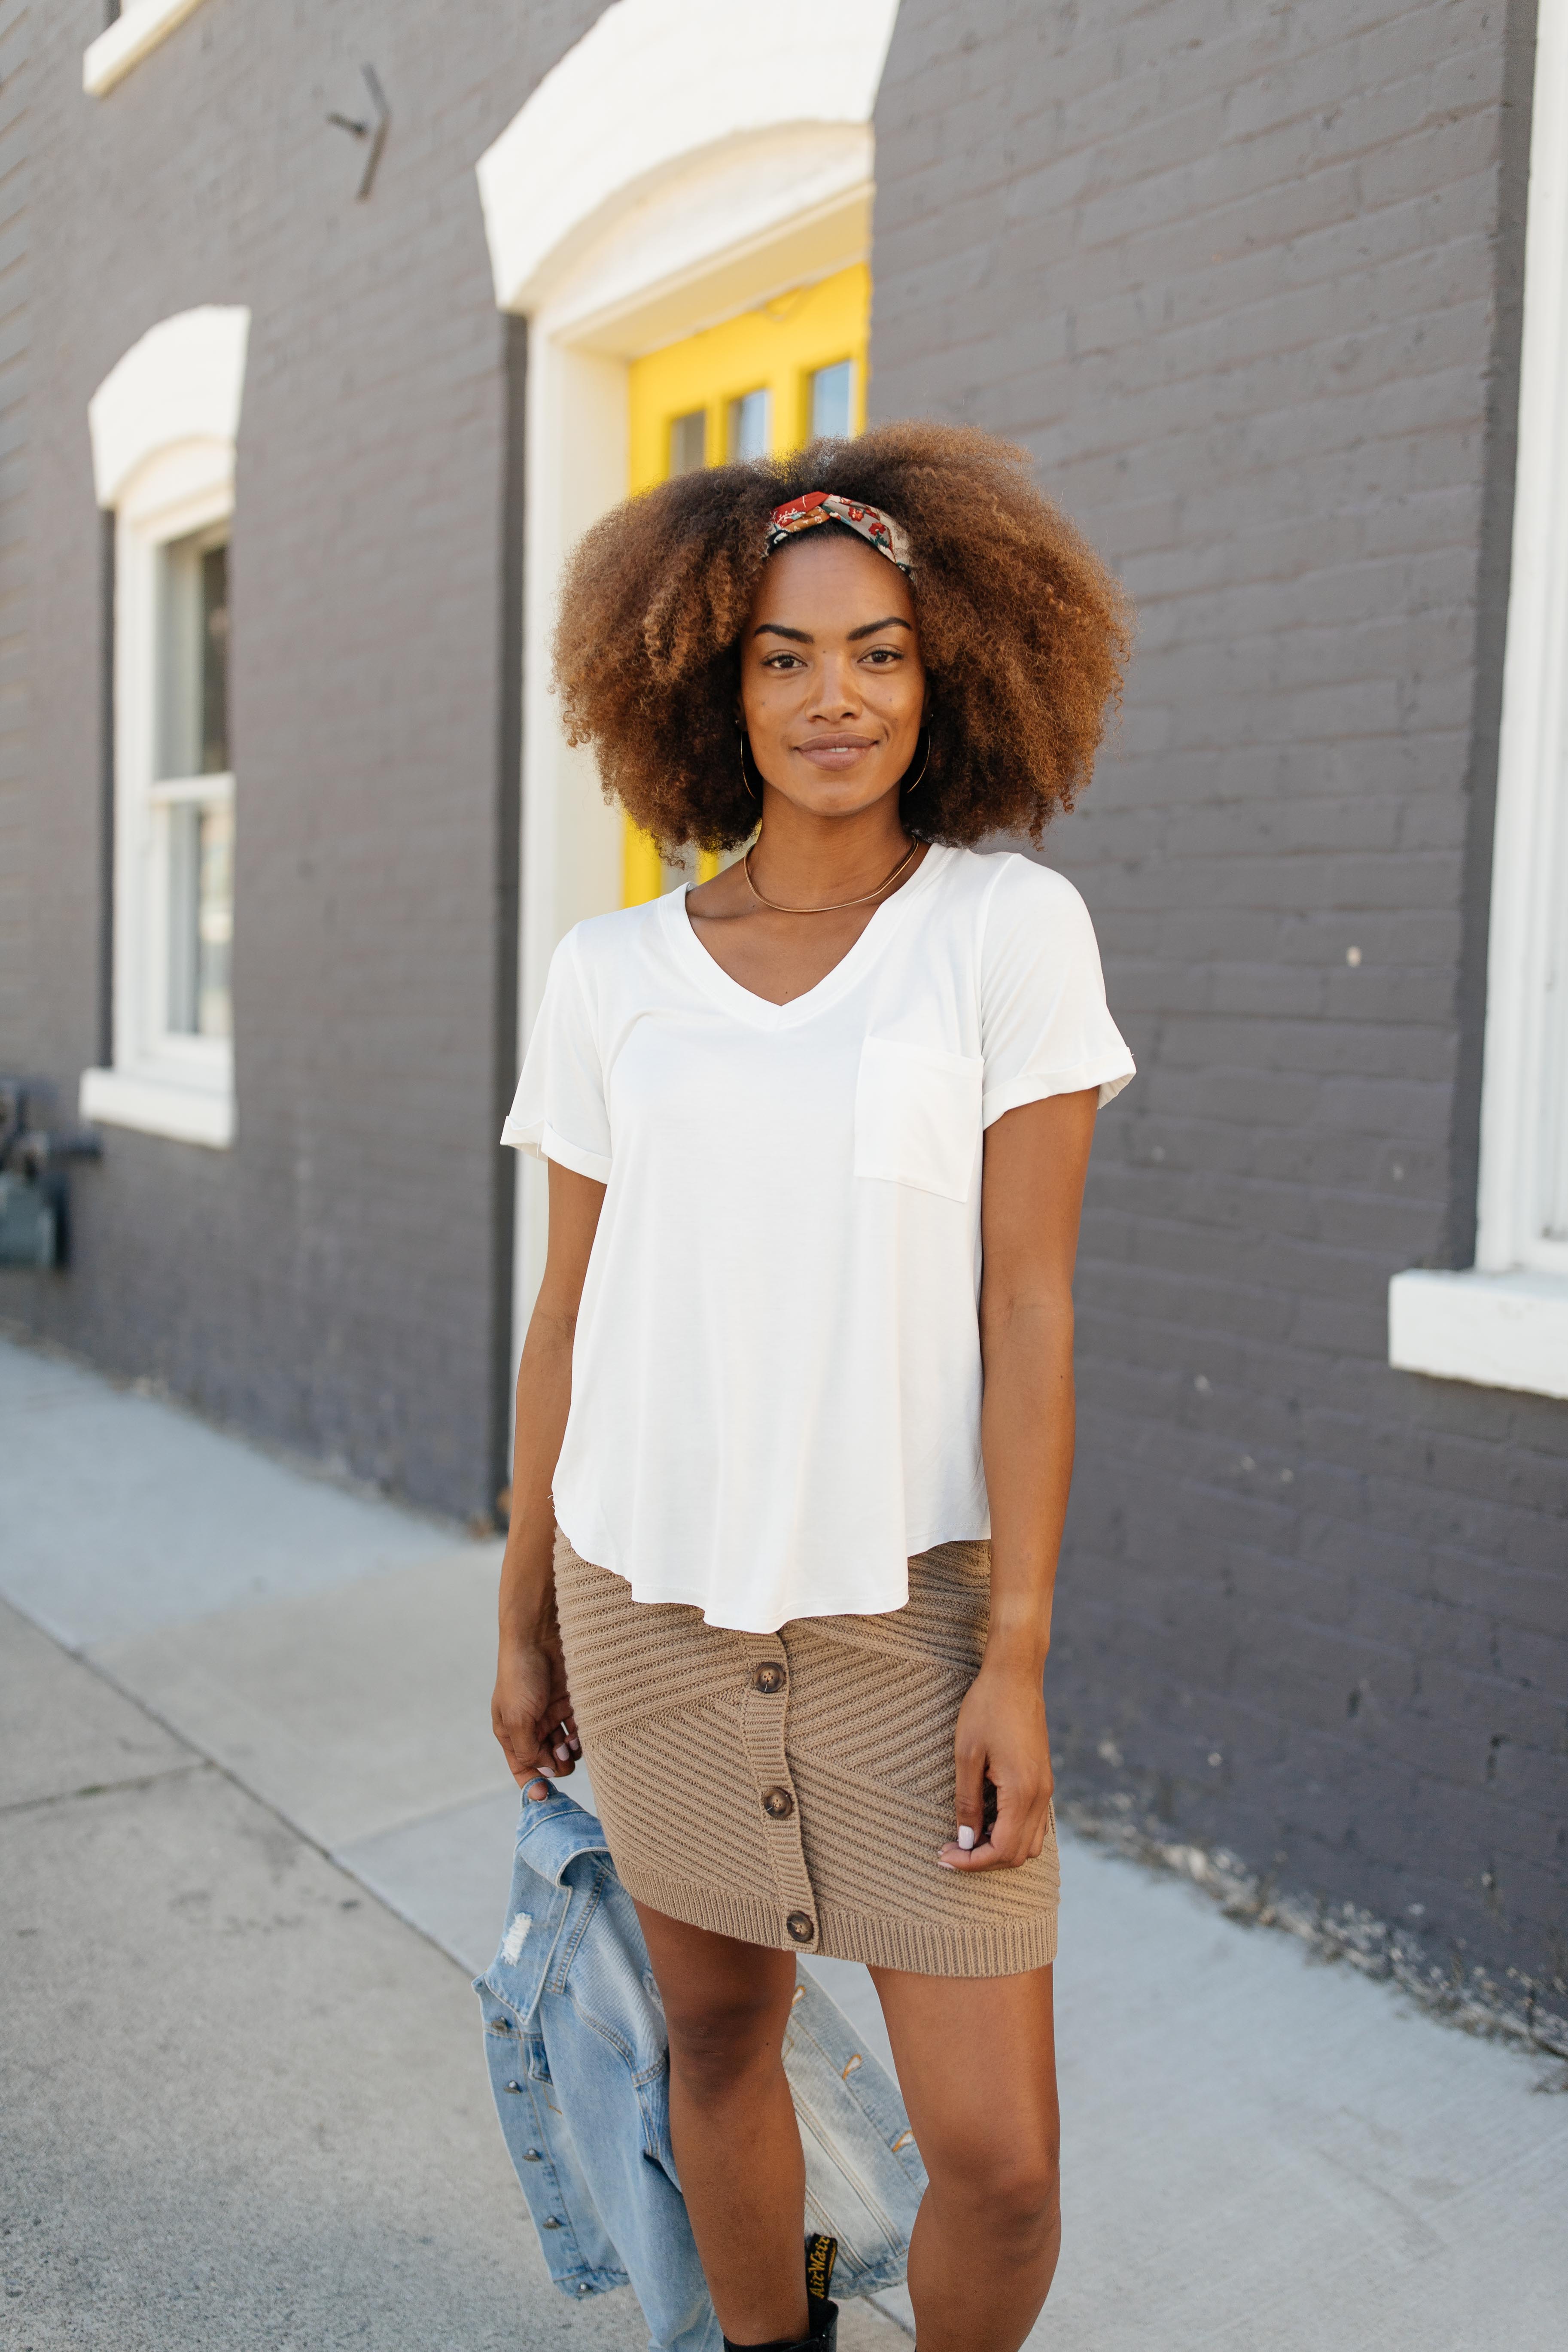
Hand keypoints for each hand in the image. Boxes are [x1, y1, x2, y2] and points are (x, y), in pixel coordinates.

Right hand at [493, 1625, 580, 1797]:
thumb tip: (544, 1776)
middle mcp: (532, 1727)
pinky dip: (584, 1734)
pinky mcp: (571, 1701)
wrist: (539, 1635)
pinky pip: (581, 1728)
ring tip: (570, 1740)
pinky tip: (581, 1730)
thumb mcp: (516, 1719)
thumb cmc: (520, 1676)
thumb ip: (528, 1751)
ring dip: (571, 1751)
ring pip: (567, 1748)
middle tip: (560, 1752)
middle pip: (548, 1761)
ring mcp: (552, 1714)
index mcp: (511, 1733)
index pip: (522, 1768)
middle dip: (556, 1764)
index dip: (533, 1784)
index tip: (545, 1795)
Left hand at [938, 1663, 1052, 1869]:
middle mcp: (1040, 1795)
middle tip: (950, 1850)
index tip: (945, 1856)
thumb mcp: (967, 1755)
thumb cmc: (987, 1708)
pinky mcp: (1043, 1779)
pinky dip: (1010, 1833)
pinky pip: (1033, 1823)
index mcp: (1022, 1792)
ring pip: (1030, 1842)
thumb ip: (967, 1801)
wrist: (1015, 1675)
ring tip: (965, 1838)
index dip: (972, 1862)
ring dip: (998, 1849)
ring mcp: (1045, 1788)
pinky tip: (984, 1820)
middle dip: (983, 1860)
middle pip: (1018, 1854)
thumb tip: (965, 1840)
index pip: (1002, 1850)